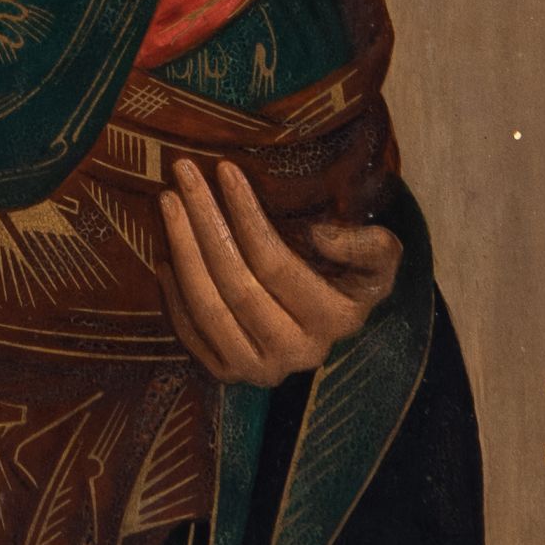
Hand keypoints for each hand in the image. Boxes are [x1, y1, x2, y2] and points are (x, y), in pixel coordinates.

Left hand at [158, 158, 398, 382]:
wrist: (331, 324)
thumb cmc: (351, 278)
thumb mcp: (379, 260)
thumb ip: (370, 247)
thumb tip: (321, 235)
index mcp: (336, 321)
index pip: (277, 264)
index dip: (246, 216)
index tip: (225, 169)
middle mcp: (298, 353)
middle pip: (237, 284)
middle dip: (204, 223)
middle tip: (183, 175)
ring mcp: (261, 370)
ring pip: (208, 308)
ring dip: (182, 251)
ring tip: (169, 202)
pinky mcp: (231, 375)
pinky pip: (192, 335)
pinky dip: (174, 295)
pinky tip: (165, 254)